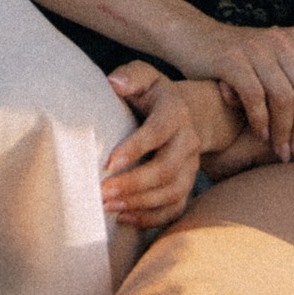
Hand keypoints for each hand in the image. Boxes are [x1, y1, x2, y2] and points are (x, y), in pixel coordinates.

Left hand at [101, 64, 208, 231]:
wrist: (180, 114)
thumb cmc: (150, 95)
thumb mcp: (143, 76)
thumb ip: (130, 76)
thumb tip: (115, 84)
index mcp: (176, 111)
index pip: (159, 131)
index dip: (136, 148)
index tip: (108, 162)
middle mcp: (189, 140)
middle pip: (167, 169)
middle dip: (133, 183)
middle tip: (102, 192)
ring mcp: (191, 166)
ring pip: (172, 192)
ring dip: (139, 203)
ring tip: (108, 207)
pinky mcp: (187, 185)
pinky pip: (174, 209)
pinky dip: (151, 218)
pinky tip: (123, 217)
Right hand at [187, 20, 293, 159]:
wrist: (195, 39)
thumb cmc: (248, 57)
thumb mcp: (290, 57)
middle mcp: (281, 40)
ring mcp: (256, 48)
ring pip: (283, 98)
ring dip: (283, 131)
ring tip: (281, 152)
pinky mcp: (231, 59)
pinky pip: (254, 96)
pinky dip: (261, 120)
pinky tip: (261, 136)